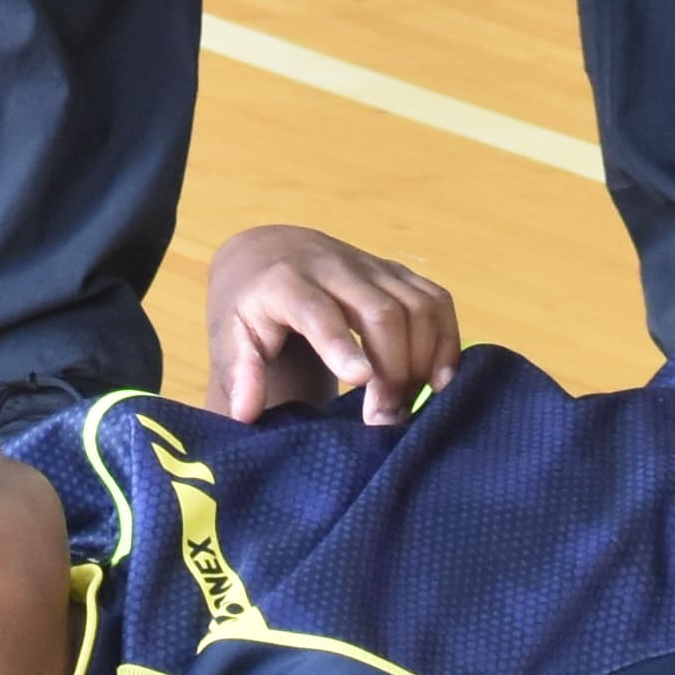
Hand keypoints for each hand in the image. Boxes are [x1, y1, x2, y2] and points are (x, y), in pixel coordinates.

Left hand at [203, 223, 458, 427]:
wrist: (268, 254)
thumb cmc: (247, 307)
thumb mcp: (228, 335)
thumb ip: (238, 372)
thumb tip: (247, 412)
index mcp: (285, 283)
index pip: (317, 310)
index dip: (340, 344)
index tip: (361, 382)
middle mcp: (333, 268)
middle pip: (382, 311)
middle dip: (393, 369)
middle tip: (383, 420)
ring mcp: (371, 267)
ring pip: (418, 305)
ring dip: (423, 360)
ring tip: (406, 405)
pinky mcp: (396, 273)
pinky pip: (436, 300)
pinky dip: (446, 340)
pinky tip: (439, 379)